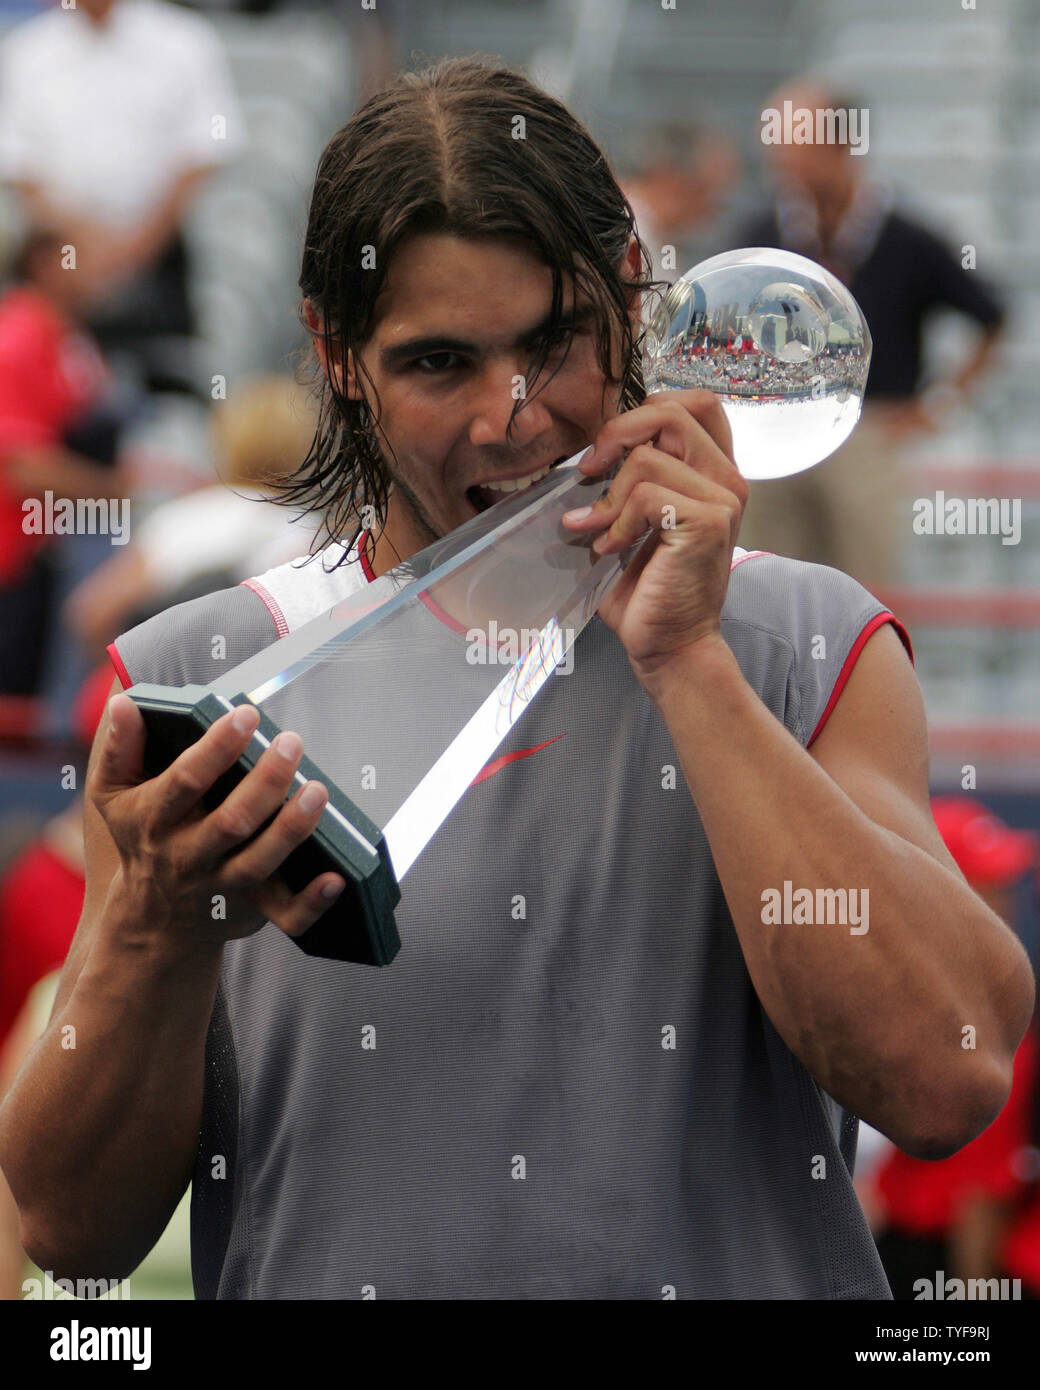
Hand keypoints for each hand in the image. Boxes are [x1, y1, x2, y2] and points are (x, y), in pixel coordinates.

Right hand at [91, 695, 346, 949]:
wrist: (149, 917)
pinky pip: (286, 917)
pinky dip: (313, 901)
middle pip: (230, 822)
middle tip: (291, 743)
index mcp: (155, 819)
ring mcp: (220, 885)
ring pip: (258, 863)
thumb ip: (120, 748)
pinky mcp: (250, 909)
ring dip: (291, 829)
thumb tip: (125, 704)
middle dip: (264, 782)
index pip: (186, 781)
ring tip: (318, 791)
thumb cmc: (141, 836)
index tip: (246, 715)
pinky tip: (338, 878)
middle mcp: (187, 855)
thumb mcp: (113, 794)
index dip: (216, 747)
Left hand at [561, 389, 746, 685]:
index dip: (646, 409)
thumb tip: (591, 450)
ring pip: (646, 457)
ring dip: (608, 496)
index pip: (695, 403)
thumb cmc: (649, 587)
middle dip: (618, 434)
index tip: (610, 448)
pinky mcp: (707, 522)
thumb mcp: (637, 518)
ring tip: (600, 530)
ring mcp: (722, 499)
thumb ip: (633, 477)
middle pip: (673, 412)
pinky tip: (610, 548)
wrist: (667, 643)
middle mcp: (727, 479)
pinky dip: (615, 521)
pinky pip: (643, 494)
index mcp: (714, 473)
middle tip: (591, 471)